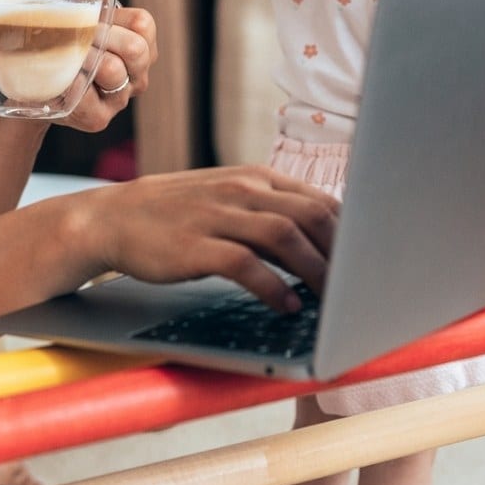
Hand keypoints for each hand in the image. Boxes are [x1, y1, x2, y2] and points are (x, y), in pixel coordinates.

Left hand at [60, 4, 156, 132]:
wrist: (36, 87)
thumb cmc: (62, 46)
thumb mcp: (77, 20)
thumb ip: (90, 1)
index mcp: (141, 47)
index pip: (144, 24)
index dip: (117, 17)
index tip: (93, 18)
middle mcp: (137, 76)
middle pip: (136, 48)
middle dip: (104, 36)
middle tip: (80, 34)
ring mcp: (120, 99)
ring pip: (113, 70)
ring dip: (86, 56)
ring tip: (66, 53)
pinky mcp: (98, 118)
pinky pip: (88, 97)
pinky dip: (70, 83)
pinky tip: (59, 77)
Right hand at [78, 166, 338, 309]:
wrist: (112, 217)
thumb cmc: (177, 215)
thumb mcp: (227, 201)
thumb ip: (270, 215)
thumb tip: (322, 243)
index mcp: (255, 178)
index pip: (319, 199)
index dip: (351, 233)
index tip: (371, 262)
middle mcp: (241, 190)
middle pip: (310, 214)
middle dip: (343, 252)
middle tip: (362, 286)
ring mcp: (217, 215)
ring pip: (284, 235)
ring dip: (316, 270)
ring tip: (335, 301)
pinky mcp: (195, 245)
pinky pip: (245, 264)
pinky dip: (273, 287)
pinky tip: (288, 306)